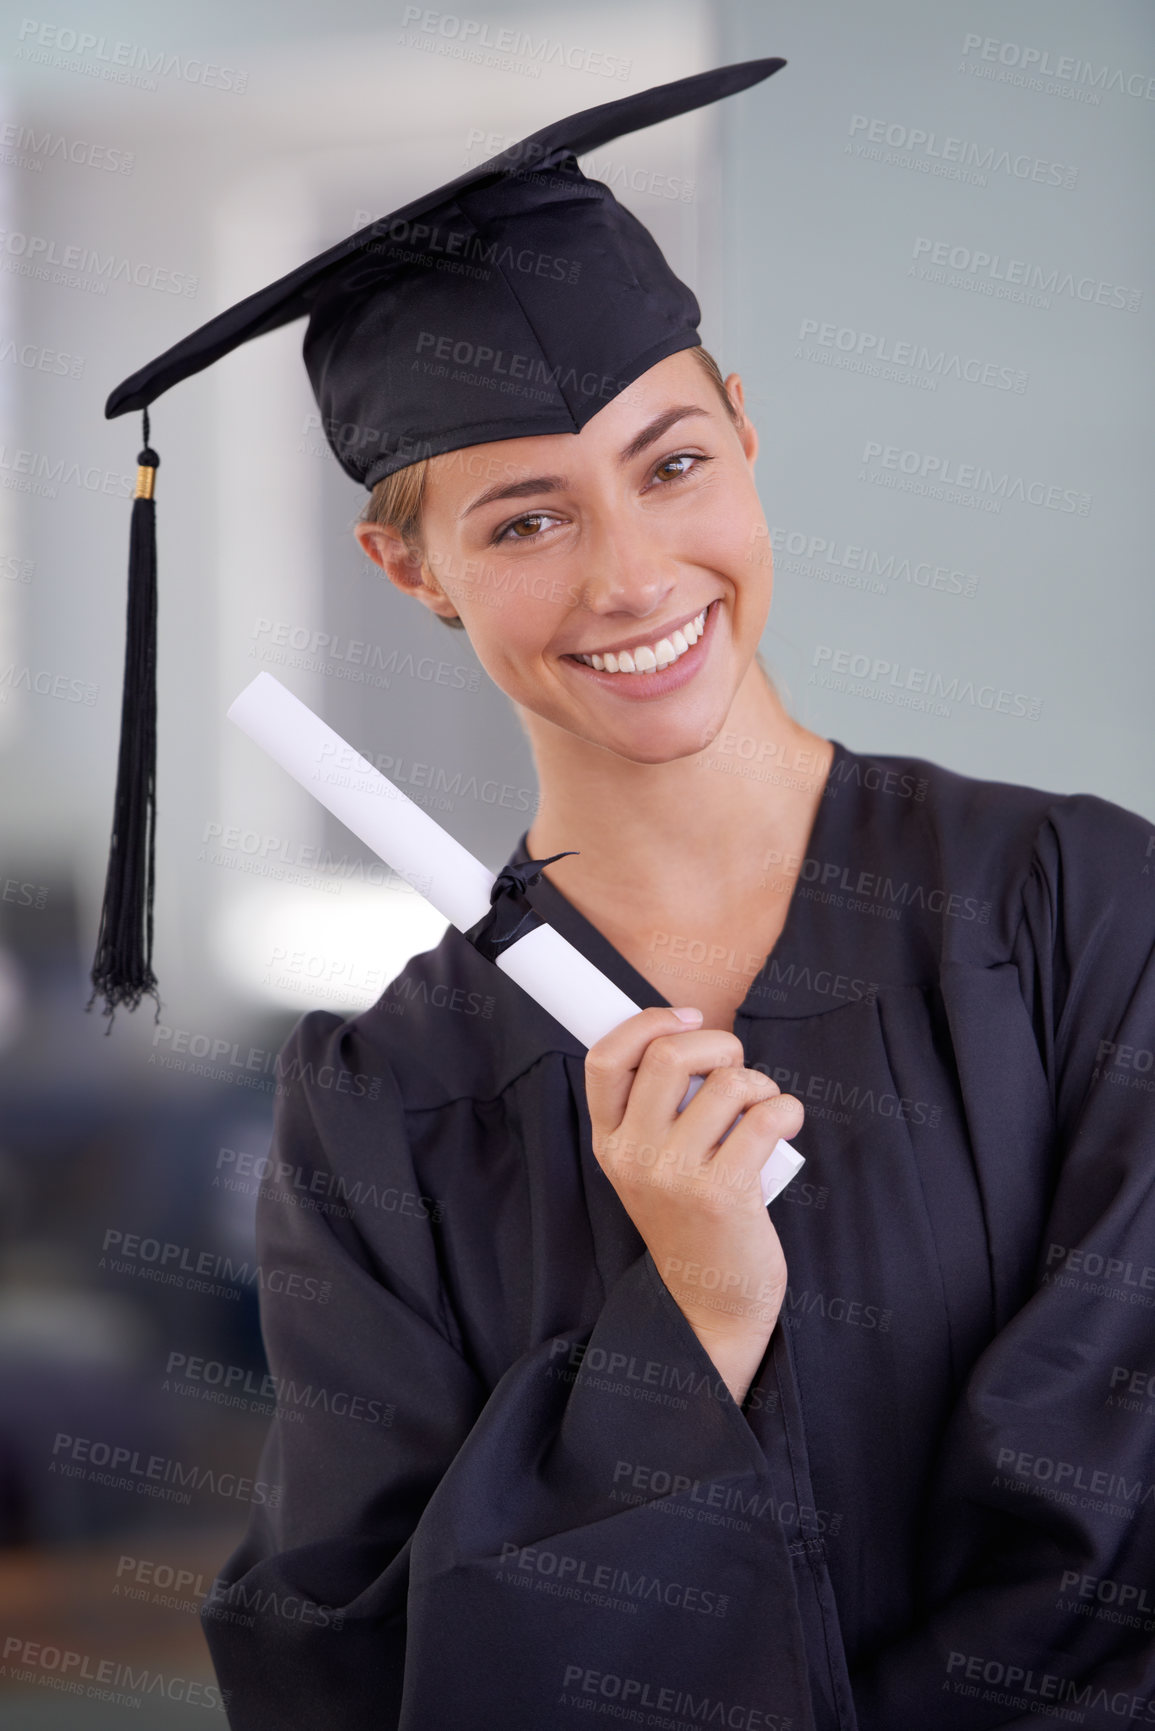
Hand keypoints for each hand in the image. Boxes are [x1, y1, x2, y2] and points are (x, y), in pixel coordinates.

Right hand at [584, 1006, 803, 1404]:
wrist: (710, 1303)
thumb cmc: (690, 1218)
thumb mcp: (648, 1165)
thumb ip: (654, 1108)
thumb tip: (688, 1033)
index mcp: (609, 1142)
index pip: (605, 1059)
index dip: (647, 1022)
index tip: (687, 1017)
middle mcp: (634, 1156)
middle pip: (668, 1055)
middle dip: (718, 1044)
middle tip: (736, 1067)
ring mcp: (675, 1176)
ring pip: (727, 1083)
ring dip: (759, 1084)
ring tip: (762, 1109)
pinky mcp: (723, 1193)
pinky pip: (765, 1117)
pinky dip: (787, 1109)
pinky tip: (786, 1123)